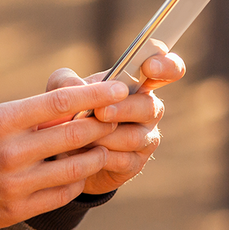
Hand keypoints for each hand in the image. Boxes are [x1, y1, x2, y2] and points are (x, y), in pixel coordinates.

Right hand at [0, 79, 128, 229]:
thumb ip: (22, 116)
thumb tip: (66, 109)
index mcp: (1, 121)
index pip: (60, 102)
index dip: (95, 96)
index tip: (117, 89)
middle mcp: (10, 152)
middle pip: (74, 134)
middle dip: (103, 125)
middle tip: (118, 118)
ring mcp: (14, 184)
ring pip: (74, 168)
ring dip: (96, 156)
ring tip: (103, 148)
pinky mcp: (15, 210)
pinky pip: (60, 195)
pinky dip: (77, 182)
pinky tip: (80, 174)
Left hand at [45, 49, 185, 195]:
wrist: (62, 152)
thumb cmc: (69, 110)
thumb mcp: (60, 90)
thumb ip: (66, 81)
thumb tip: (79, 86)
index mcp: (137, 83)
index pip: (168, 69)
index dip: (167, 66)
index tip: (150, 66)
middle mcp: (148, 108)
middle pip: (150, 106)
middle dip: (123, 109)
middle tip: (99, 112)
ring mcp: (145, 137)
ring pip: (135, 137)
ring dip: (106, 136)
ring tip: (82, 137)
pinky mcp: (135, 163)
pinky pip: (124, 160)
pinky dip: (101, 157)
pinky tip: (83, 154)